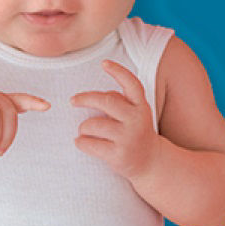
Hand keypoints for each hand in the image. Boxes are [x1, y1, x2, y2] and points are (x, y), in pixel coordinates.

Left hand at [71, 61, 158, 179]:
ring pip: (93, 124)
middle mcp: (136, 120)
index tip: (104, 63)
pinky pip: (89, 143)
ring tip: (83, 130)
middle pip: (106, 101)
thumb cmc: (136, 131)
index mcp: (141, 106)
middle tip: (73, 100)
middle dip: (85, 98)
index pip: (132, 84)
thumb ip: (120, 101)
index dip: (118, 71)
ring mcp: (128, 138)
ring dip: (83, 126)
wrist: (150, 162)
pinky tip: (81, 141)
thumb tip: (91, 96)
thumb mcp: (135, 113)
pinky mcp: (118, 155)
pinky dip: (80, 142)